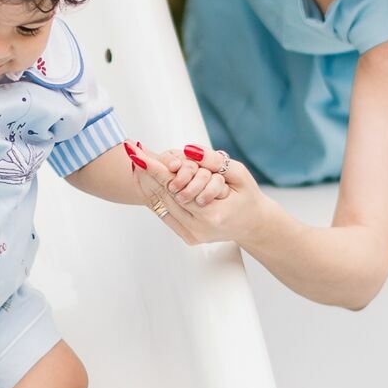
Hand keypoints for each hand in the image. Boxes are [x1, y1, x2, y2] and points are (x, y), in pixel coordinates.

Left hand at [131, 143, 259, 245]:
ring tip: (137, 163)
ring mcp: (192, 235)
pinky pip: (167, 214)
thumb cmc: (247, 198)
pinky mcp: (188, 237)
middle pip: (164, 196)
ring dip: (148, 184)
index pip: (176, 186)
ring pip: (163, 205)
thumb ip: (214, 161)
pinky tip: (148, 180)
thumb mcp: (239, 174)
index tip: (138, 155)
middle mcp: (198, 228)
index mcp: (212, 214)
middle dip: (147, 173)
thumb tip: (188, 150)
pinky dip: (157, 196)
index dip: (156, 168)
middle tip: (133, 153)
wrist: (254, 225)